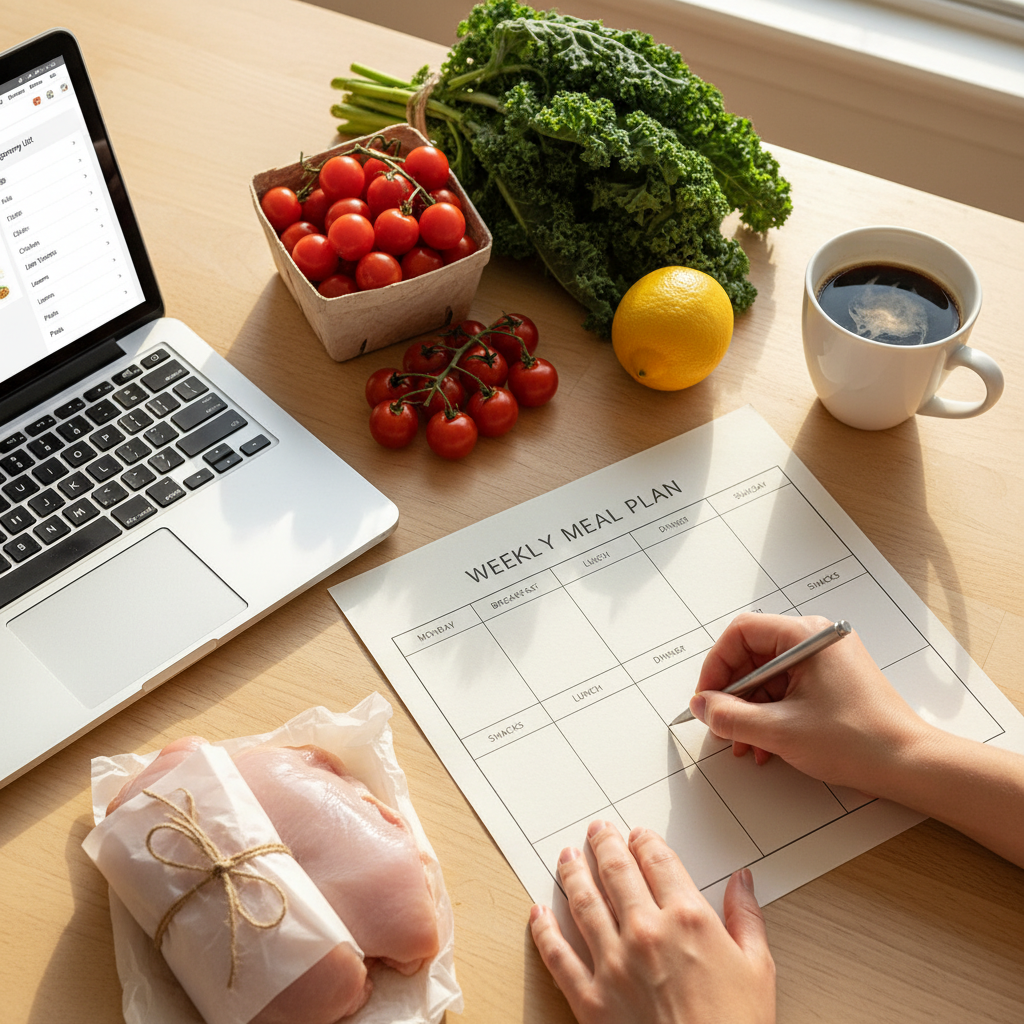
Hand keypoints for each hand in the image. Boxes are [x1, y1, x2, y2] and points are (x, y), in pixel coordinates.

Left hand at [529, 820, 774, 1023]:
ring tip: (567, 857)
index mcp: (689, 918)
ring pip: (583, 903)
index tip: (637, 835)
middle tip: (597, 831)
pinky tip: (538, 913)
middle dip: (604, 845)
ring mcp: (613, 963)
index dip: (644, 842)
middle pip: (616, 872)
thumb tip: (742, 880)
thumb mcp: (757, 969)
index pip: (658, 861)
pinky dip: (544, 930)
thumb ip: (746, 917)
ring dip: (572, 874)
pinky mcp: (590, 998)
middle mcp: (646, 931)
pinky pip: (558, 955)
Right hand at [692, 613, 929, 791]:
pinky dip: (771, 714)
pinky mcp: (832, 680)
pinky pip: (788, 689)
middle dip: (733, 694)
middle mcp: (816, 640)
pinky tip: (765, 744)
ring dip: (750, 710)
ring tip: (744, 744)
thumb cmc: (859, 740)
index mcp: (805, 636)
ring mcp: (826, 660)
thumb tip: (702, 706)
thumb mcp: (779, 731)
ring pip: (768, 676)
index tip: (707, 697)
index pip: (741, 633)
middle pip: (753, 655)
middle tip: (721, 723)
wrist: (909, 765)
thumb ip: (730, 716)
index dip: (716, 666)